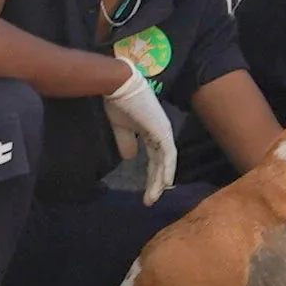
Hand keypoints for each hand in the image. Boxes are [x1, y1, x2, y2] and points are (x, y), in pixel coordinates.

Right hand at [102, 59, 177, 202]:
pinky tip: (164, 183)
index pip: (155, 159)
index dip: (151, 175)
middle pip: (161, 164)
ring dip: (160, 181)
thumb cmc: (118, 101)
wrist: (119, 85)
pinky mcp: (162, 131)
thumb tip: (129, 158)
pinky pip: (168, 155)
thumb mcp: (120, 127)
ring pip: (165, 162)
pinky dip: (167, 170)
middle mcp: (161, 133)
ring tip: (153, 197)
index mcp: (151, 132)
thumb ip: (126, 142)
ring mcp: (163, 132)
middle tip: (150, 200)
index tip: (146, 191)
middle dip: (155, 183)